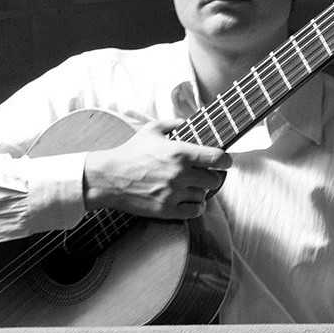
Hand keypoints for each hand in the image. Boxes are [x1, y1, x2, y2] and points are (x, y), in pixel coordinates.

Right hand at [83, 117, 231, 218]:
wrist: (107, 178)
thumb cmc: (130, 153)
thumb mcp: (151, 130)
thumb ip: (175, 123)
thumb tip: (190, 121)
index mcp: (180, 153)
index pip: (218, 159)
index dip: (226, 161)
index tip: (224, 162)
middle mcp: (180, 174)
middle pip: (215, 180)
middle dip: (212, 176)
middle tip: (204, 174)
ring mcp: (174, 193)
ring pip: (204, 195)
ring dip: (200, 191)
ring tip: (189, 185)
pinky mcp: (167, 210)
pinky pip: (196, 210)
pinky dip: (196, 206)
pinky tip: (188, 199)